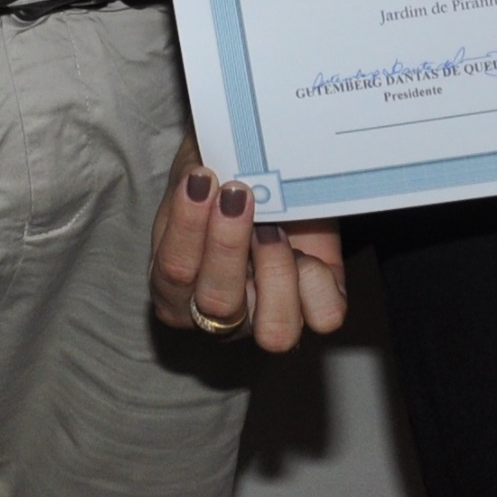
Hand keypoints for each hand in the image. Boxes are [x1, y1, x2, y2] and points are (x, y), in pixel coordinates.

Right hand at [149, 133, 345, 349]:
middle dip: (228, 246)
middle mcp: (219, 313)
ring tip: (274, 228)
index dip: (188, 227)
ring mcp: (268, 318)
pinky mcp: (317, 310)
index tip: (202, 178)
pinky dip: (317, 280)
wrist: (277, 166)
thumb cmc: (228, 172)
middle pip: (217, 304)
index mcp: (177, 283)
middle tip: (238, 195)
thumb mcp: (203, 166)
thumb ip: (193, 179)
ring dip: (274, 270)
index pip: (173, 274)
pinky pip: (324, 316)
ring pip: (274, 331)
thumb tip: (200, 169)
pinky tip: (307, 250)